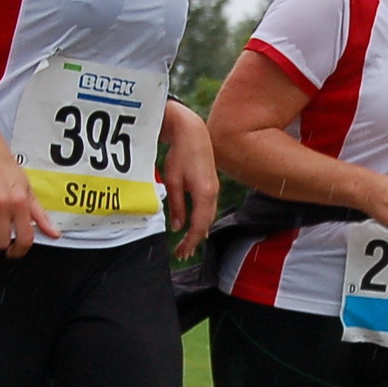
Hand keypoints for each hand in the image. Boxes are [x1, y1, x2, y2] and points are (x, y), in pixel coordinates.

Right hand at [0, 123, 59, 257]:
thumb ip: (40, 216)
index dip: (19, 251)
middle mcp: (2, 203)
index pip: (24, 239)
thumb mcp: (28, 190)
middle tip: (0, 232)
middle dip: (0, 242)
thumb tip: (54, 235)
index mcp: (20, 203)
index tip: (15, 252)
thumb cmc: (7, 170)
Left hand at [160, 101, 219, 260]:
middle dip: (195, 240)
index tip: (182, 252)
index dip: (191, 241)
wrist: (193, 133)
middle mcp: (213, 193)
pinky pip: (208, 208)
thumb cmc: (181, 154)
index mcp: (204, 193)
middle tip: (183, 253)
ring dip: (199, 231)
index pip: (199, 225)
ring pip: (209, 216)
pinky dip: (202, 220)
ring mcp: (214, 188)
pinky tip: (195, 225)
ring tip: (188, 243)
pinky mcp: (211, 184)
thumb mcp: (173, 181)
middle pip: (206, 224)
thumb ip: (176, 205)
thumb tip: (177, 226)